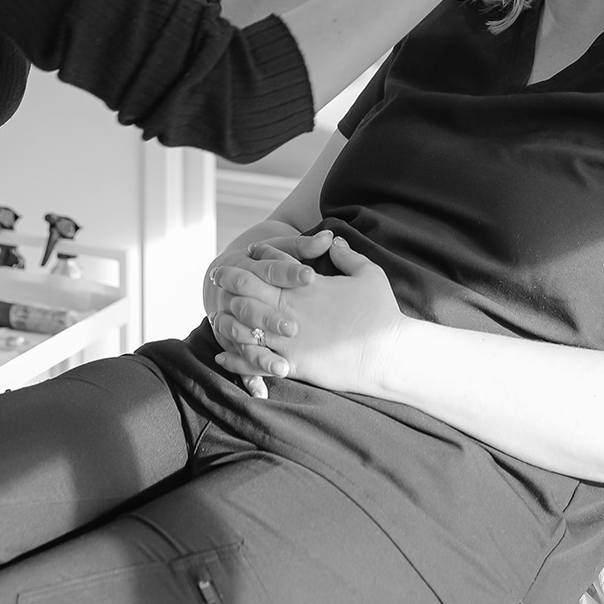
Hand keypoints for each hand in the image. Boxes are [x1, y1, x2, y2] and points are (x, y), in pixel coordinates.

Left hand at [213, 234, 405, 398]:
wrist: (388, 354)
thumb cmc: (382, 313)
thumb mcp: (368, 274)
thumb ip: (347, 256)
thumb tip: (332, 240)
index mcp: (309, 286)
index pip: (276, 265)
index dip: (260, 257)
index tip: (247, 252)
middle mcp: (293, 309)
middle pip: (252, 290)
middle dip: (233, 280)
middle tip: (217, 276)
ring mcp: (290, 338)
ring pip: (249, 325)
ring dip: (229, 317)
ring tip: (214, 315)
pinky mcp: (293, 364)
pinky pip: (257, 361)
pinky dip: (238, 358)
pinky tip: (223, 356)